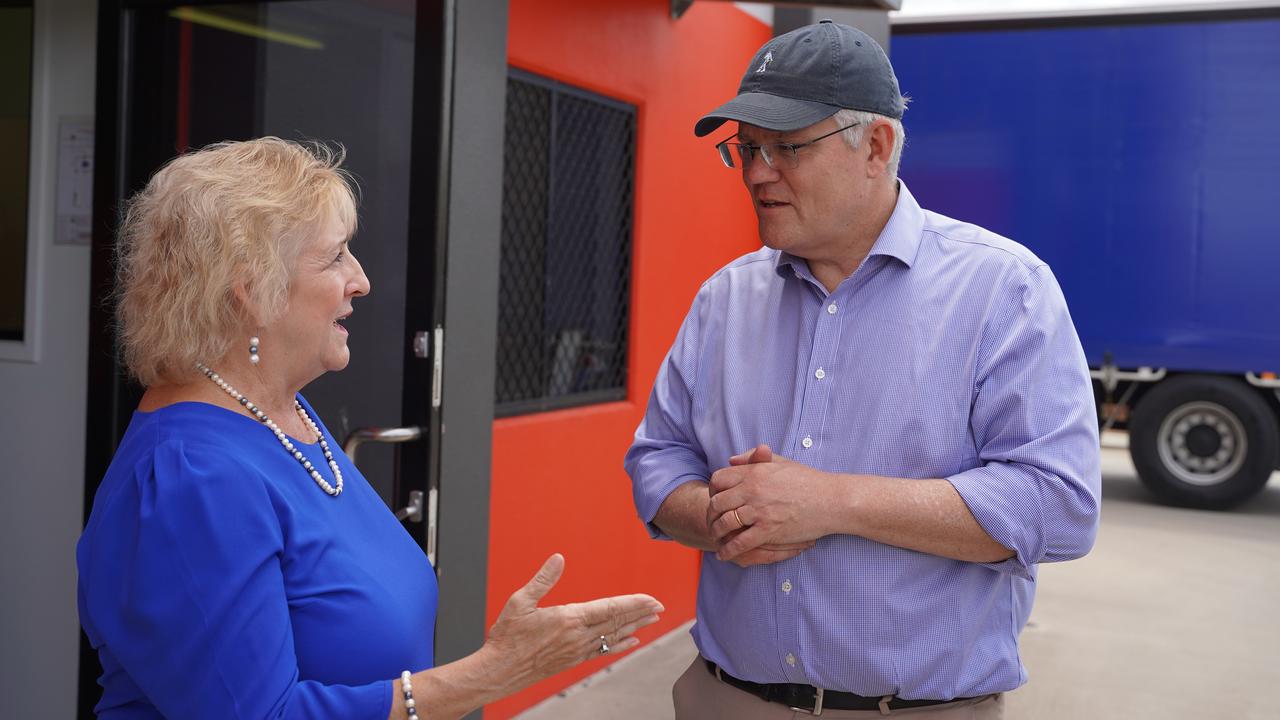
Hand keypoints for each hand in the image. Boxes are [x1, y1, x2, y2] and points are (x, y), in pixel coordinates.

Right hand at [481, 554, 663, 693]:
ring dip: (635, 627)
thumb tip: (559, 558)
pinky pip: (603, 651)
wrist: (499, 671)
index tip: (651, 599)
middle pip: (617, 622)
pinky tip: (632, 642)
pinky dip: (620, 646)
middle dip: (640, 614)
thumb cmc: (507, 636)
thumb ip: (543, 579)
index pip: (610, 608)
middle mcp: (578, 636)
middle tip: (659, 607)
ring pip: (613, 637)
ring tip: (652, 621)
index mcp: (568, 618)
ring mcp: (577, 650)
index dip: (633, 603)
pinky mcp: (573, 660)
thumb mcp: (520, 601)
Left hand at [707, 444, 835, 561]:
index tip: (714, 499)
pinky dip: (729, 550)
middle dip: (710, 514)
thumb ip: (753, 459)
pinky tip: (724, 555)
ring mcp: (759, 511)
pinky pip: (740, 543)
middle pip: (716, 503)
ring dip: (717, 533)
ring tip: (716, 538)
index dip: (712, 490)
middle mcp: (752, 490)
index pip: (718, 480)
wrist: (830, 500)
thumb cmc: (807, 480)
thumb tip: (731, 461)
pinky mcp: (768, 530)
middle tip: (711, 521)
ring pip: (725, 523)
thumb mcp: (780, 462)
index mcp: (754, 472)